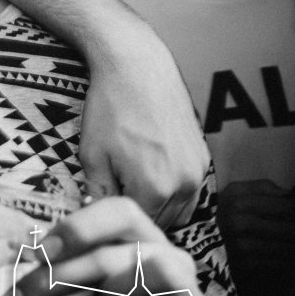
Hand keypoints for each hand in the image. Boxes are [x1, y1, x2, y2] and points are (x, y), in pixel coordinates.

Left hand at [11, 197, 209, 295]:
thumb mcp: (81, 293)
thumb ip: (59, 272)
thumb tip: (3, 268)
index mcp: (135, 239)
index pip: (117, 210)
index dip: (78, 227)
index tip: (38, 253)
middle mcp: (165, 255)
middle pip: (117, 248)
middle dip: (62, 274)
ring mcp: (188, 288)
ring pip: (154, 271)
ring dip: (114, 293)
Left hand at [79, 22, 207, 227]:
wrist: (137, 68)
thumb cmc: (110, 109)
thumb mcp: (91, 156)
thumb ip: (98, 195)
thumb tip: (97, 218)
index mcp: (154, 188)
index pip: (135, 227)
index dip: (116, 224)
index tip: (102, 217)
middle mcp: (183, 184)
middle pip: (160, 223)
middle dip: (138, 218)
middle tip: (114, 203)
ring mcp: (198, 171)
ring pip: (179, 211)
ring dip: (158, 209)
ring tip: (130, 190)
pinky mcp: (203, 157)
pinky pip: (190, 191)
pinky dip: (172, 193)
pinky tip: (149, 176)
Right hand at [218, 179, 294, 277]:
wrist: (195, 240)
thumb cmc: (221, 211)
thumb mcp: (235, 191)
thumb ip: (264, 187)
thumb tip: (293, 196)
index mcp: (238, 202)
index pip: (287, 206)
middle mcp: (240, 224)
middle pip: (292, 229)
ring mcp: (243, 247)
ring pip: (289, 248)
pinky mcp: (245, 266)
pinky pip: (280, 263)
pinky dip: (289, 260)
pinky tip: (287, 255)